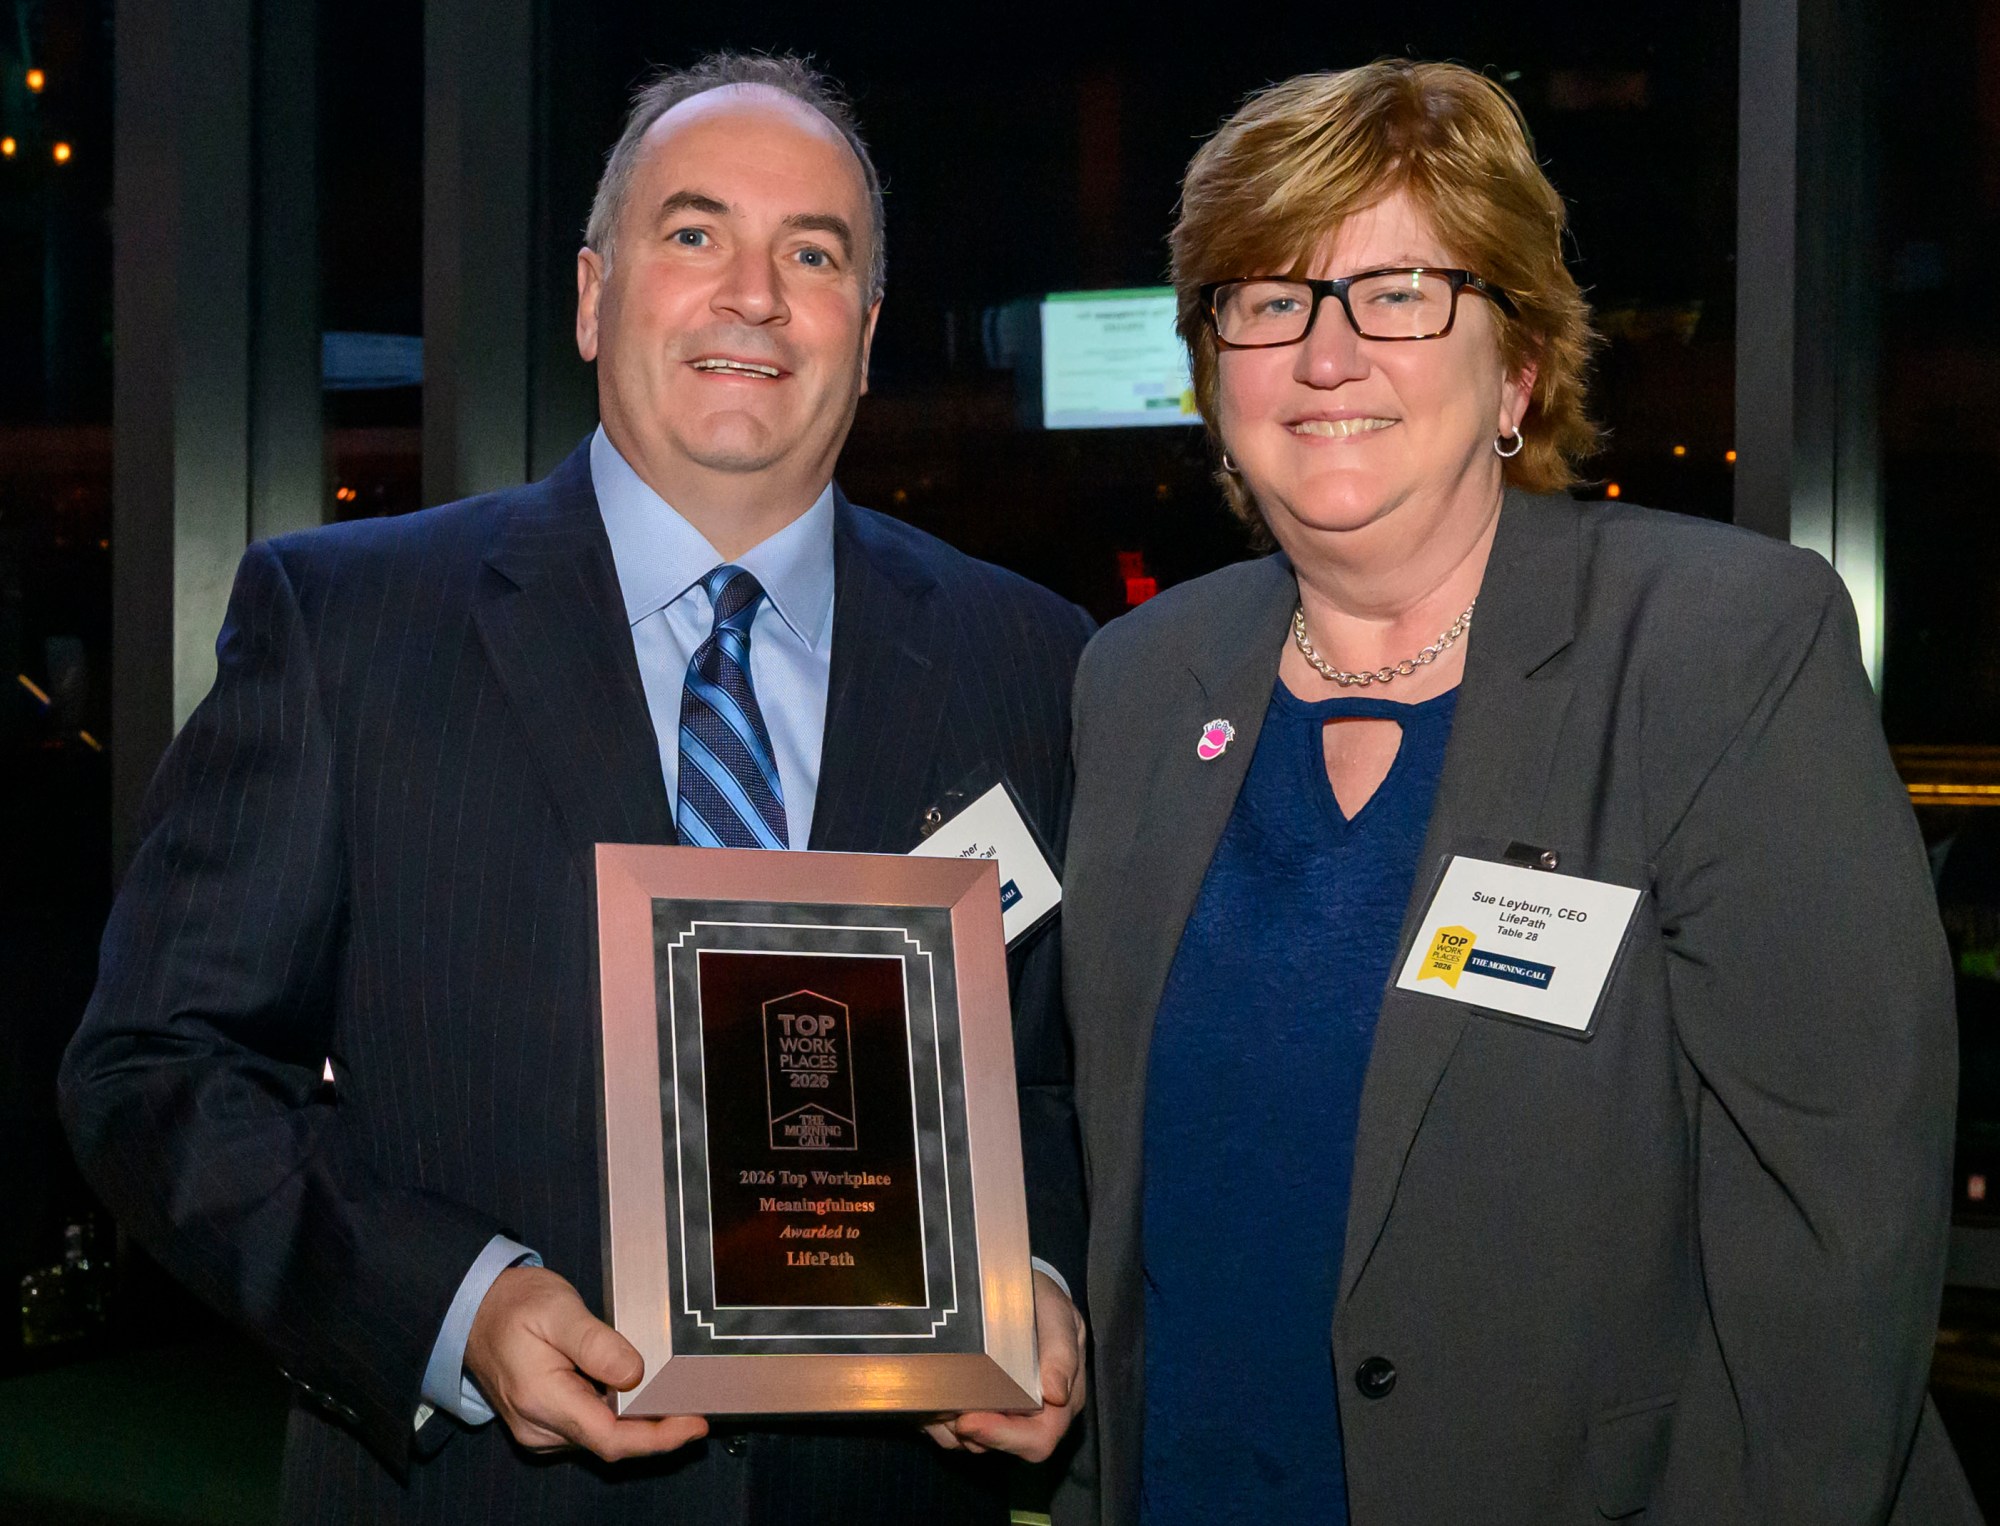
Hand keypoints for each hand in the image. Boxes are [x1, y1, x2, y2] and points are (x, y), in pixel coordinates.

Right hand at [463, 1265, 707, 1460]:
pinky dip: (621, 1417)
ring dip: (640, 1424)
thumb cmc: (515, 1305)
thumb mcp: (558, 1309)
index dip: (657, 1438)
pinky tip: (642, 1395)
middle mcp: (539, 1427)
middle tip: (696, 1404)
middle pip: (611, 1442)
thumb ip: (596, 1343)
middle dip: (658, 1430)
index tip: (695, 1424)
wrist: (475, 1311)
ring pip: (602, 1438)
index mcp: (542, 1399)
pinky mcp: (544, 1423)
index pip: (609, 1437)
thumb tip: (635, 1373)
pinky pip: (590, 1427)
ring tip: (676, 1397)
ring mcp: (540, 1430)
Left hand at [924, 1270, 1084, 1462]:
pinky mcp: (982, 1412)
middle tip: (943, 1410)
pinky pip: (956, 1434)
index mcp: (1061, 1403)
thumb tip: (1056, 1394)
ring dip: (948, 1427)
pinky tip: (931, 1399)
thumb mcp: (1057, 1315)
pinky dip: (938, 1422)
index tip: (968, 1420)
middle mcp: (1035, 1417)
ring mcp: (1006, 1417)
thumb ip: (1061, 1350)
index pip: (1038, 1439)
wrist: (1021, 1291)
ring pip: (973, 1443)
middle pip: (1001, 1447)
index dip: (1002, 1436)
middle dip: (968, 1432)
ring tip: (934, 1398)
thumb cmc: (1042, 1303)